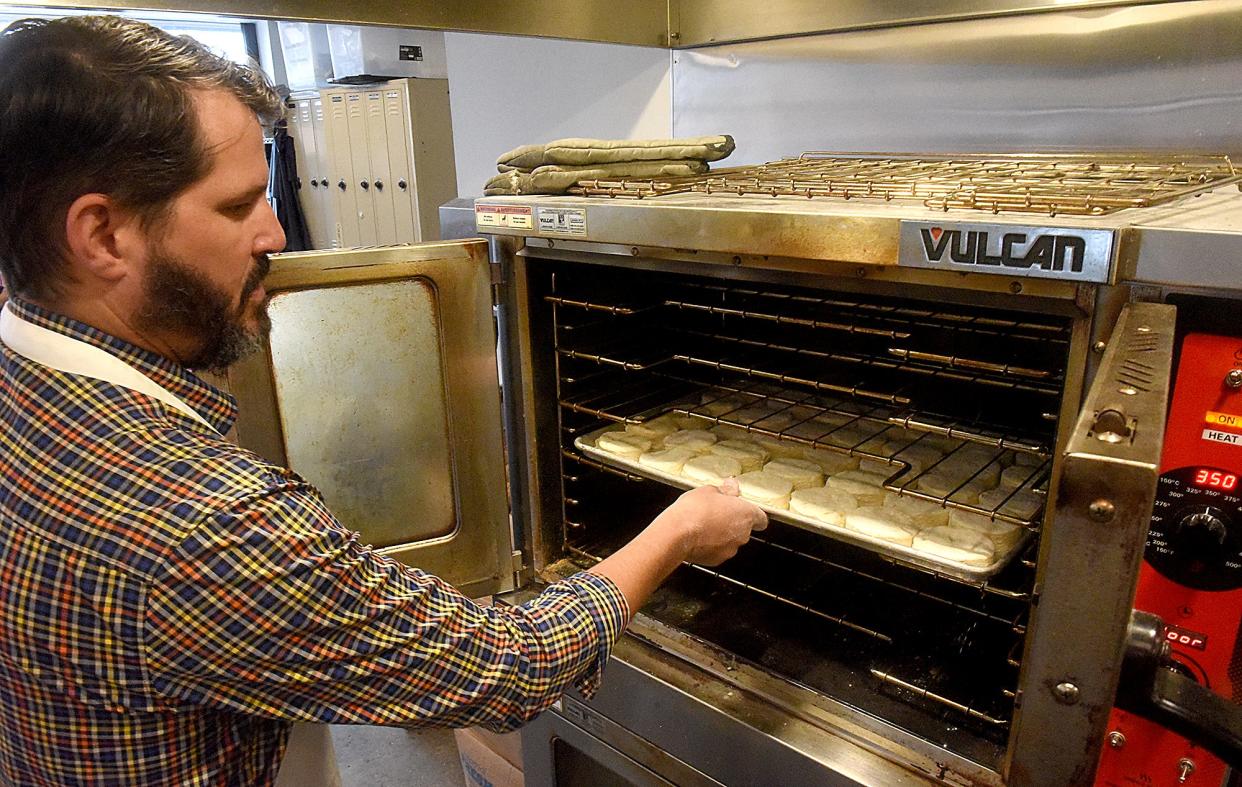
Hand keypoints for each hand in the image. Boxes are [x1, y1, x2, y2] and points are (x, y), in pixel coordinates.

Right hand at [651, 478, 766, 565]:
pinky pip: (718, 551)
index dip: (753, 514)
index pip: (761, 518)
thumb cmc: (694, 510)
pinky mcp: (717, 560)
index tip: (743, 510)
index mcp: (746, 514)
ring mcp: (731, 549)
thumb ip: (725, 490)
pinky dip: (711, 546)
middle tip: (716, 513)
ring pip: (731, 541)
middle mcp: (743, 534)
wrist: (678, 533)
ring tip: (704, 525)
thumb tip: (732, 486)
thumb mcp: (709, 490)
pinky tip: (698, 537)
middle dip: (732, 522)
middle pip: (744, 529)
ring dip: (722, 535)